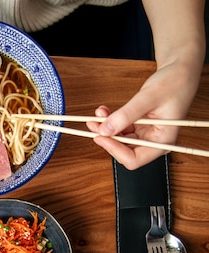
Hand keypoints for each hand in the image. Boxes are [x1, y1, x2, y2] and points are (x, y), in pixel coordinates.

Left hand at [86, 1, 204, 169]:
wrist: (180, 72)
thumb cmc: (173, 83)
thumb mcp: (148, 97)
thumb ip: (126, 115)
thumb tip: (105, 129)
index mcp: (162, 142)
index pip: (134, 159)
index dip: (115, 150)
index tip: (101, 137)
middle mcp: (153, 143)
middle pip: (124, 151)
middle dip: (108, 138)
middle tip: (93, 124)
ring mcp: (145, 136)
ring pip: (119, 140)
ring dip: (106, 128)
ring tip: (98, 114)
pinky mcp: (139, 128)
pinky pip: (120, 129)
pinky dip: (111, 121)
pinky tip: (104, 112)